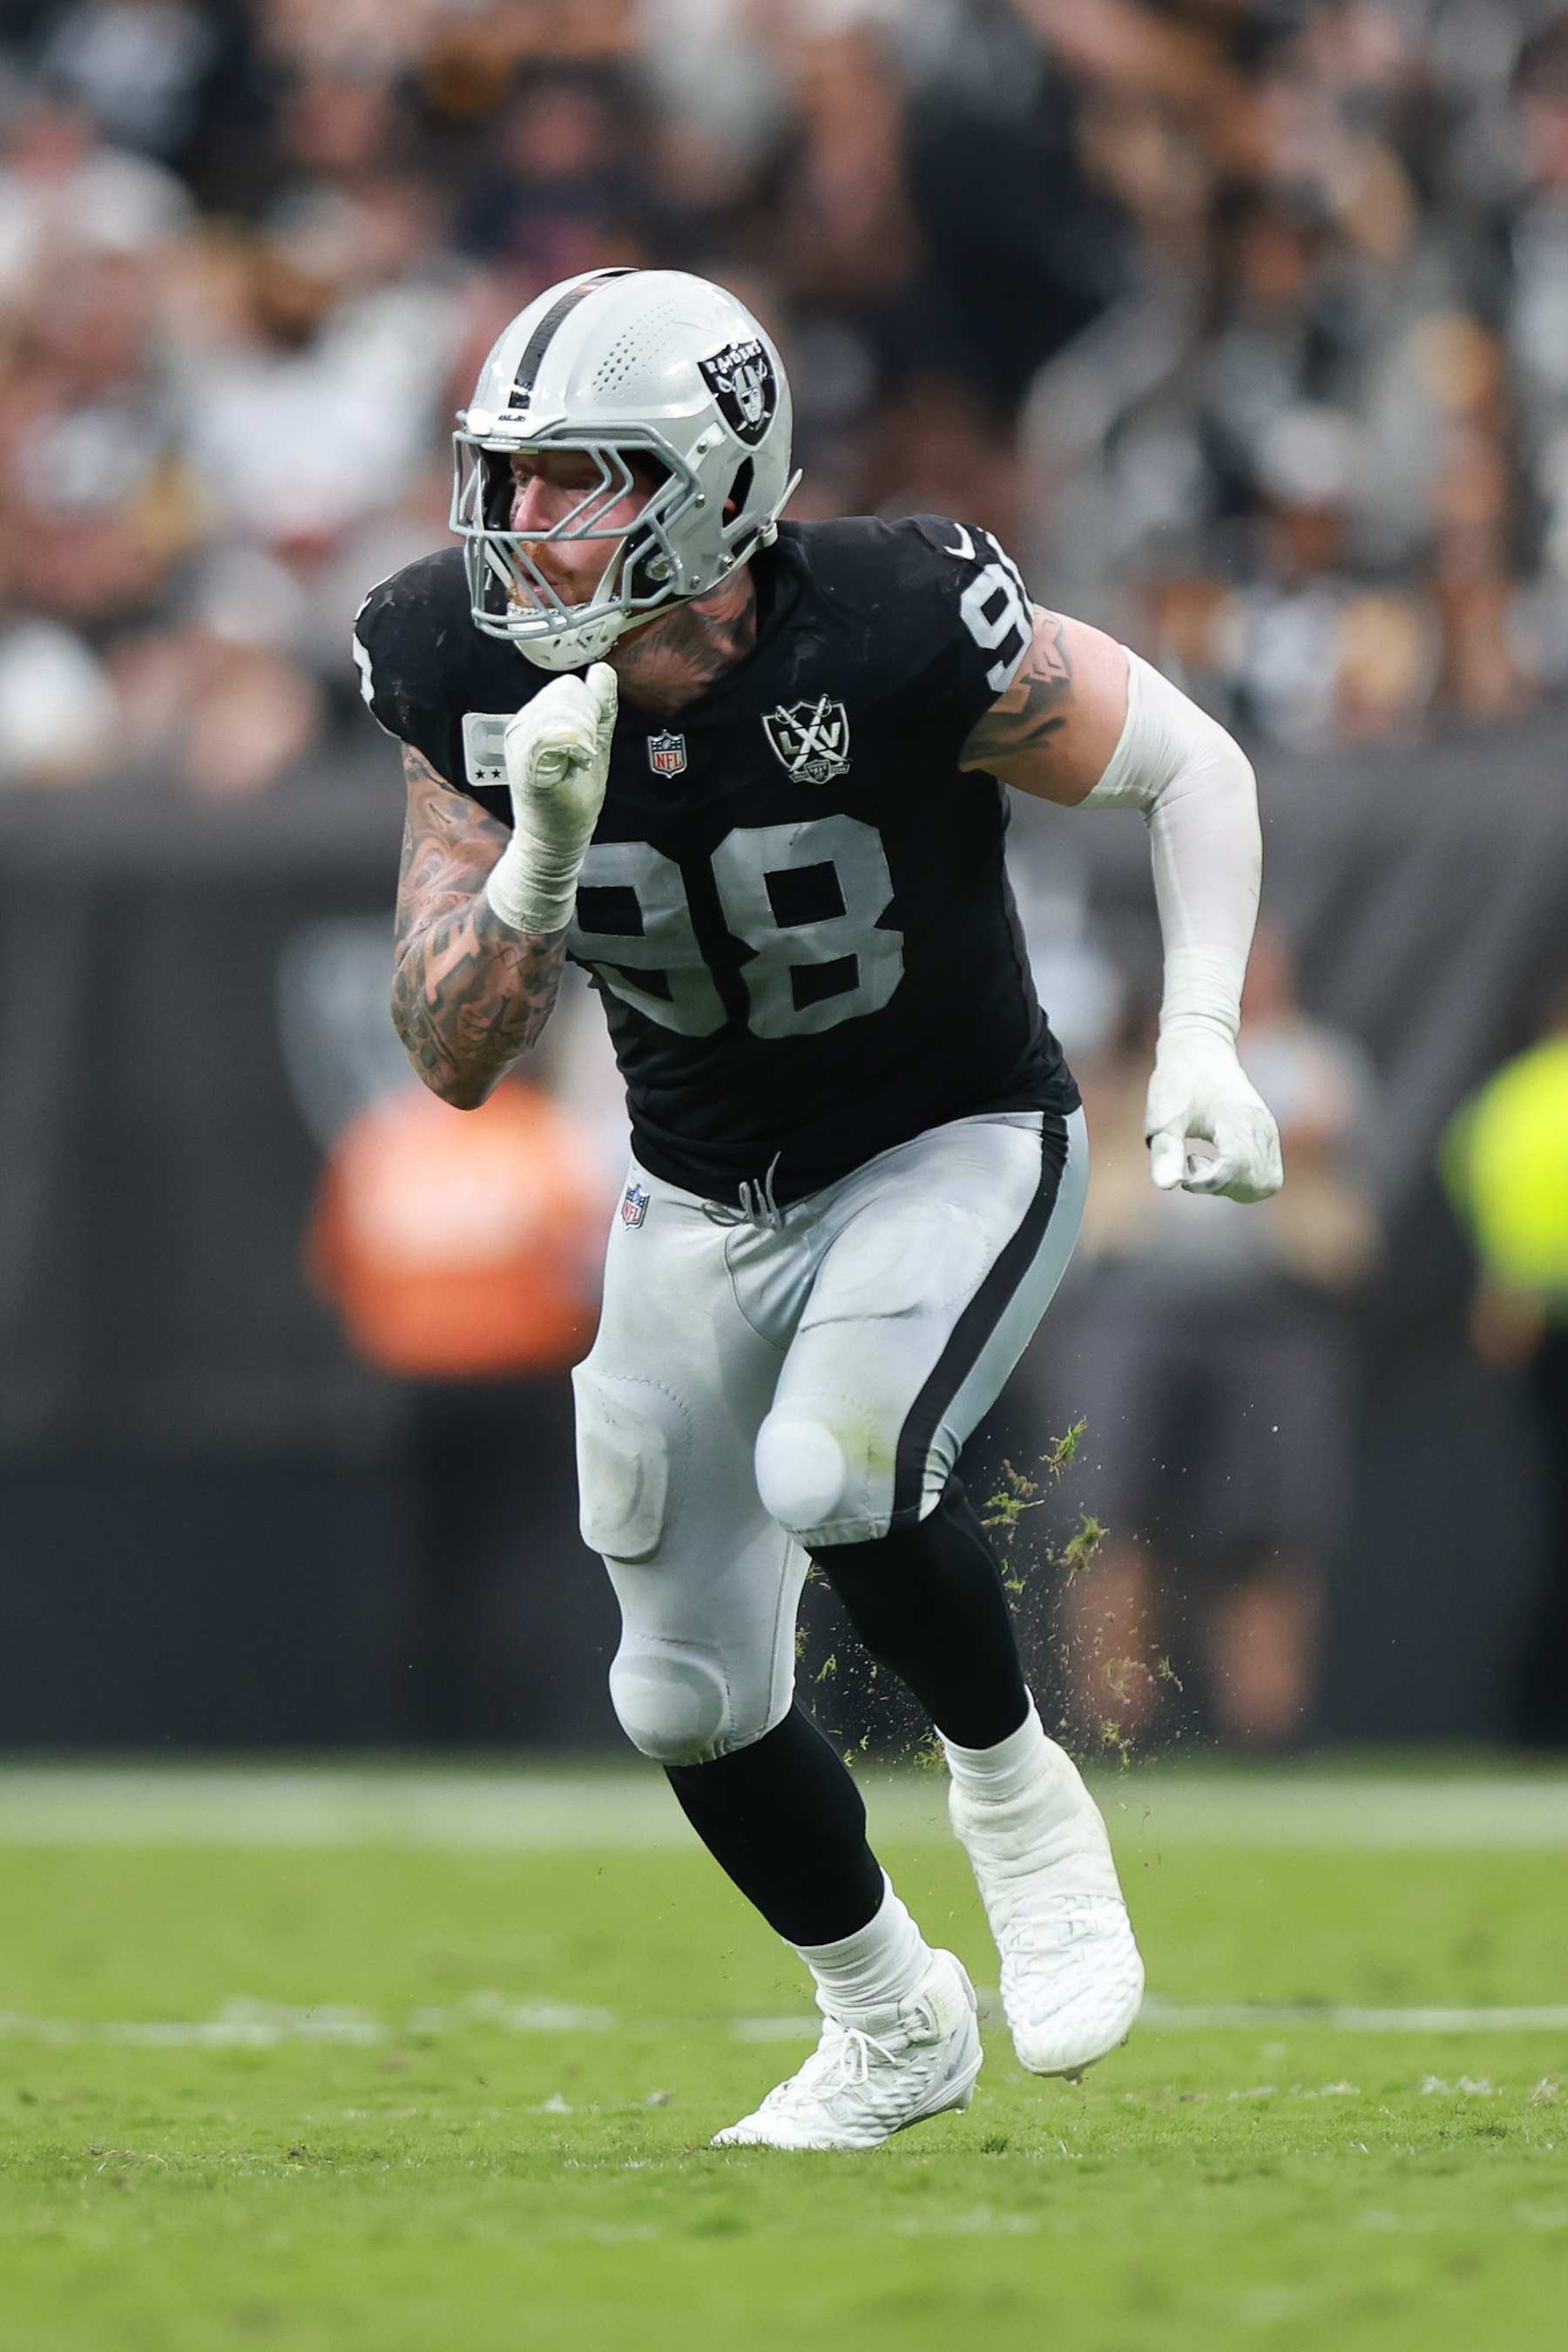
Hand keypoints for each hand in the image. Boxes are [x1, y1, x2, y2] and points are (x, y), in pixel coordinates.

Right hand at [486, 663, 617, 934]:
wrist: (557, 840)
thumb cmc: (572, 796)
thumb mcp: (594, 743)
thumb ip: (599, 707)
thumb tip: (601, 668)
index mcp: (534, 717)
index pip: (569, 685)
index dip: (589, 708)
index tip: (587, 744)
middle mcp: (520, 724)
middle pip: (567, 690)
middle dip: (588, 720)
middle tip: (582, 756)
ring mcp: (519, 742)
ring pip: (564, 708)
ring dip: (584, 736)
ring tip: (577, 764)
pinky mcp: (525, 761)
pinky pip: (555, 732)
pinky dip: (576, 746)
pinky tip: (576, 765)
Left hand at [1144, 1027, 1283, 1202]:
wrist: (1200, 1052)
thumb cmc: (1178, 1082)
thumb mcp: (1162, 1116)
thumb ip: (1166, 1152)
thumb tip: (1169, 1185)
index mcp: (1236, 1119)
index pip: (1235, 1169)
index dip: (1207, 1183)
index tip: (1184, 1174)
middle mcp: (1261, 1128)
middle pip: (1254, 1184)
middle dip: (1220, 1187)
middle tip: (1194, 1162)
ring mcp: (1270, 1134)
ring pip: (1265, 1185)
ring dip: (1234, 1187)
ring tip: (1207, 1162)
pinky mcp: (1270, 1139)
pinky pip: (1266, 1178)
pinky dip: (1243, 1182)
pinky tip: (1219, 1162)